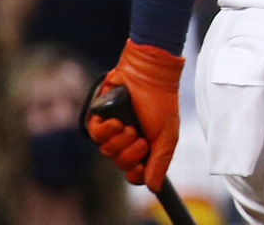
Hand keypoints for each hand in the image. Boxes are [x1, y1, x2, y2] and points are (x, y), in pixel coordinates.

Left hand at [85, 42, 184, 189]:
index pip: (135, 173)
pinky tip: (116, 122)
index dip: (136, 174)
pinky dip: (106, 130)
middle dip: (129, 154)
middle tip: (140, 139)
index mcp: (145, 145)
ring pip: (106, 152)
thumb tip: (154, 188)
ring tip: (129, 127)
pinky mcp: (99, 119)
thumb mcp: (168, 134)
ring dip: (119, 141)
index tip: (141, 167)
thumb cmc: (162, 102)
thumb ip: (161, 161)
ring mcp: (112, 130)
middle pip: (120, 164)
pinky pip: (95, 135)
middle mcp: (127, 140)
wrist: (150, 76)